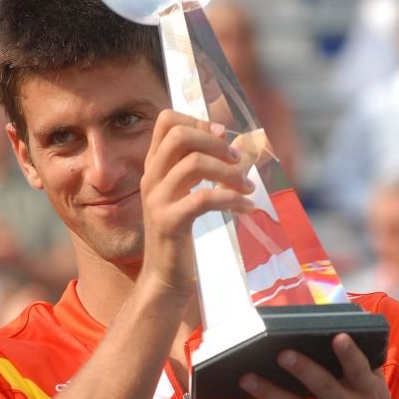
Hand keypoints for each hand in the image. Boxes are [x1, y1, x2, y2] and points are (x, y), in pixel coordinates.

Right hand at [139, 111, 254, 298]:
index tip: (222, 136)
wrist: (164, 278)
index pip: (166, 121)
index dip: (198, 121)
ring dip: (229, 172)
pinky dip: (231, 199)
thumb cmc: (180, 235)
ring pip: (193, 164)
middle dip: (215, 142)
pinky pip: (203, 198)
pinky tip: (246, 208)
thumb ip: (204, 169)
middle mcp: (151, 178)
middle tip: (238, 160)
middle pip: (179, 135)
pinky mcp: (169, 222)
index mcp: (154, 168)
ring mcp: (157, 200)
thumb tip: (238, 144)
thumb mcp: (187, 195)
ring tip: (247, 188)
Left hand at [225, 335, 398, 398]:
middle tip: (283, 354)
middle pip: (323, 387)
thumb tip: (346, 330)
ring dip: (268, 392)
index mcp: (364, 392)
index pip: (359, 370)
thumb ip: (364, 365)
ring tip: (245, 378)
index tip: (338, 337)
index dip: (349, 354)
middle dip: (304, 370)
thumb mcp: (377, 393)